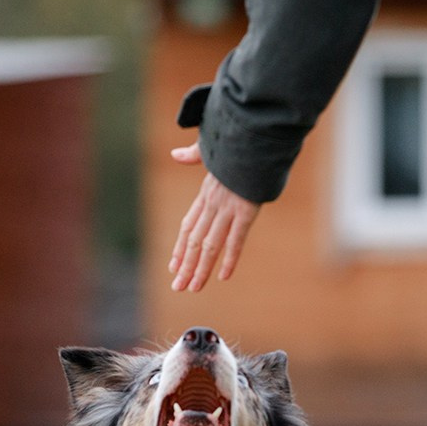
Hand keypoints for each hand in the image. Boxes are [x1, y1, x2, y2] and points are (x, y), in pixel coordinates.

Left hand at [168, 143, 260, 291]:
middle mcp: (213, 204)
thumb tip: (175, 154)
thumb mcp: (212, 149)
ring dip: (200, 268)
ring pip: (209, 245)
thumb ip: (193, 155)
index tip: (173, 266)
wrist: (253, 137)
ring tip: (192, 288)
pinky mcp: (245, 212)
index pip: (188, 226)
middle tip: (177, 287)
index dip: (180, 248)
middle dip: (185, 266)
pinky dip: (229, 259)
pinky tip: (223, 276)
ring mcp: (228, 209)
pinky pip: (235, 240)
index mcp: (206, 193)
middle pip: (194, 240)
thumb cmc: (237, 143)